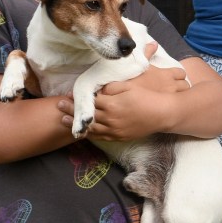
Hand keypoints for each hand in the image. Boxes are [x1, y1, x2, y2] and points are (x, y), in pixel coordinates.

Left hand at [55, 44, 189, 140]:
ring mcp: (115, 130)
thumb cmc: (147, 96)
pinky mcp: (120, 137)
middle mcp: (110, 119)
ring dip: (77, 124)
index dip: (78, 98)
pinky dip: (90, 134)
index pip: (90, 101)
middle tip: (59, 106)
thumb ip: (112, 86)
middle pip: (87, 115)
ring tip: (64, 121)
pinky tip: (84, 131)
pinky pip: (101, 137)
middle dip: (72, 111)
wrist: (163, 113)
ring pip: (91, 129)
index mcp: (112, 104)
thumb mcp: (130, 85)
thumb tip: (99, 88)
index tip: (68, 94)